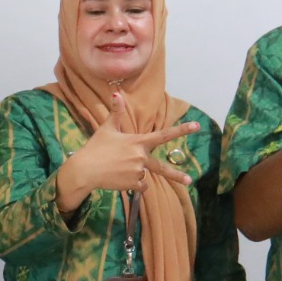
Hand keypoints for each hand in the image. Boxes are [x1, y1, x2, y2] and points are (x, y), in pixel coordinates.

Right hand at [57, 91, 198, 213]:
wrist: (84, 170)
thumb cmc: (95, 147)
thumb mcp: (106, 129)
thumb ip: (116, 113)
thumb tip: (116, 94)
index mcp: (138, 142)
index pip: (164, 135)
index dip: (181, 130)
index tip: (197, 126)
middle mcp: (141, 157)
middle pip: (163, 168)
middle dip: (177, 175)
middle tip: (189, 179)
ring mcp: (137, 172)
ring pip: (144, 175)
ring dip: (135, 174)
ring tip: (118, 169)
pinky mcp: (132, 184)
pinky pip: (139, 186)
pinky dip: (133, 184)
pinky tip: (120, 179)